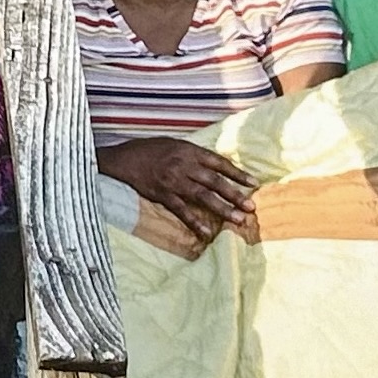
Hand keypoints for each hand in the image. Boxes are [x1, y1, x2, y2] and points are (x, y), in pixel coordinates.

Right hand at [98, 136, 259, 239]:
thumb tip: (215, 165)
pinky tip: (207, 233)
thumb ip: (195, 155)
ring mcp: (174, 182)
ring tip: (238, 219)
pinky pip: (182, 211)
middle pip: (215, 182)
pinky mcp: (163, 195)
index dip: (237, 173)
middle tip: (251, 207)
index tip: (253, 183)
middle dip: (235, 195)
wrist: (124, 159)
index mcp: (190, 151)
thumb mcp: (175, 144)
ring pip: (203, 197)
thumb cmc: (150, 149)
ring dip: (222, 209)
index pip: (220, 163)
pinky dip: (195, 222)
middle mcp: (184, 166)